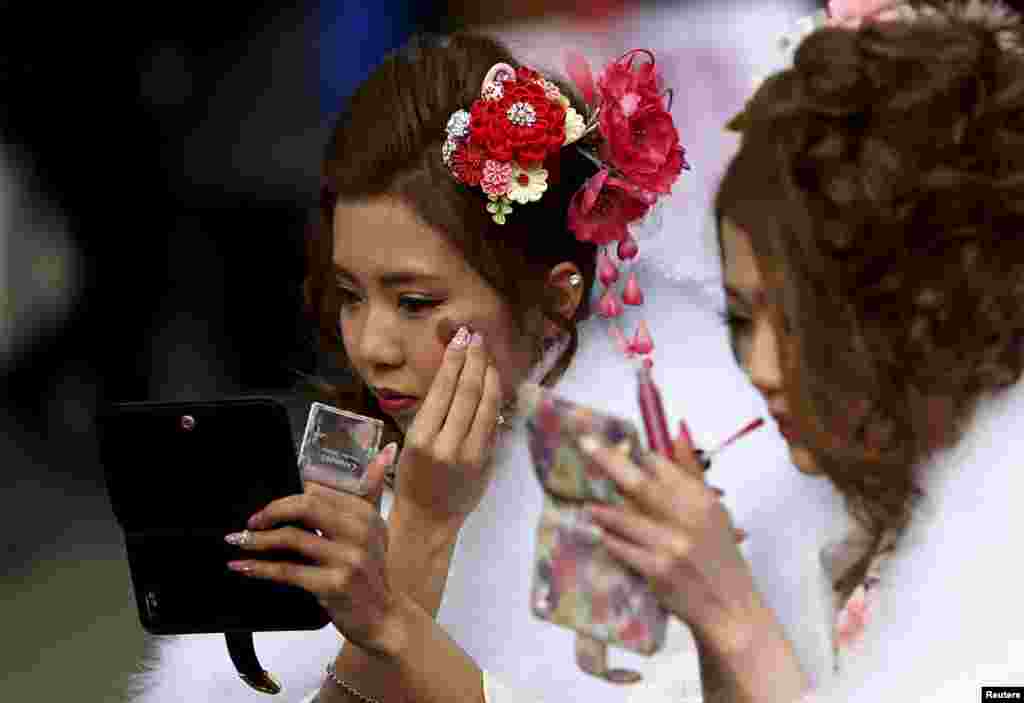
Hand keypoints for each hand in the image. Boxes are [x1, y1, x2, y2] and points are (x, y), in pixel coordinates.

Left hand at [225, 444, 404, 655]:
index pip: (318, 491)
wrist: (384, 618)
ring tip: (236, 542)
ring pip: (292, 538)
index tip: (268, 506)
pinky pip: (288, 571)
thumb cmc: (371, 573)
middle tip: (250, 522)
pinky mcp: (334, 584)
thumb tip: (384, 451)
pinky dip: (260, 567)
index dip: (287, 496)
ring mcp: (348, 558)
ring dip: (257, 540)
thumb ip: (371, 490)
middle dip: (271, 511)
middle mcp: (360, 531)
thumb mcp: (376, 529)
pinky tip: (243, 565)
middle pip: (304, 506)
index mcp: (365, 513)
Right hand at [395, 326, 503, 526]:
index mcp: (422, 439)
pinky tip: (493, 382)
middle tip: (477, 337)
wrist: (428, 520)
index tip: (460, 338)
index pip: (443, 390)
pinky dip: (495, 399)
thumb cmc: (413, 479)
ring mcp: (473, 455)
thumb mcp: (410, 445)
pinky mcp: (488, 462)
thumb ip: (432, 414)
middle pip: (468, 393)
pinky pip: (494, 423)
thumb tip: (452, 374)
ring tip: (487, 355)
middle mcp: (448, 446)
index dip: (454, 360)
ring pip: (487, 405)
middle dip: (474, 360)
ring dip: (489, 375)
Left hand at [579, 427, 762, 644]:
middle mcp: (687, 518)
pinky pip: (623, 548)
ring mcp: (671, 545)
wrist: (730, 608)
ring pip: (625, 517)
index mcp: (702, 500)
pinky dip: (610, 539)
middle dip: (609, 460)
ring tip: (587, 505)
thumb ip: (692, 472)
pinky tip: (600, 535)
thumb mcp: (715, 512)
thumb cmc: (720, 557)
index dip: (636, 453)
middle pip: (640, 483)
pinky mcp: (658, 570)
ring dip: (602, 509)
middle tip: (584, 444)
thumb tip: (677, 431)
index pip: (662, 465)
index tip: (615, 443)